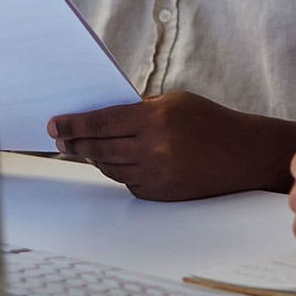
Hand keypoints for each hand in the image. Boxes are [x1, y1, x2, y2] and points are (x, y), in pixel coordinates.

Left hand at [47, 93, 295, 201]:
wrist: (241, 154)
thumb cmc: (209, 120)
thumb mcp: (176, 101)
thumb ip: (140, 108)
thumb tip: (103, 116)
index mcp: (156, 119)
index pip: (102, 122)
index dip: (74, 124)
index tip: (54, 124)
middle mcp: (152, 149)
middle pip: (98, 148)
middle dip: (75, 143)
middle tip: (60, 139)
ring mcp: (154, 175)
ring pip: (109, 167)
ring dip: (93, 157)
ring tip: (83, 148)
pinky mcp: (158, 194)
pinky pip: (126, 182)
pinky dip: (118, 170)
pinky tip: (117, 161)